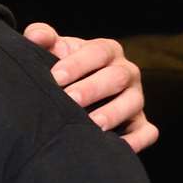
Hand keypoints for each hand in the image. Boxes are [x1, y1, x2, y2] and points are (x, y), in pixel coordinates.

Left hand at [23, 22, 157, 151]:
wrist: (74, 88)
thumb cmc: (63, 67)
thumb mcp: (54, 50)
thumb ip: (42, 37)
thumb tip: (36, 36)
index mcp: (107, 51)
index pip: (98, 52)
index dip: (78, 63)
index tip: (56, 77)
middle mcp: (126, 72)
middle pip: (117, 77)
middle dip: (93, 89)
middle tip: (70, 99)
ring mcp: (135, 98)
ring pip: (133, 103)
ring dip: (113, 114)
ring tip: (92, 124)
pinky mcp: (140, 123)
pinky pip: (147, 132)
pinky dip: (137, 140)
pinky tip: (116, 146)